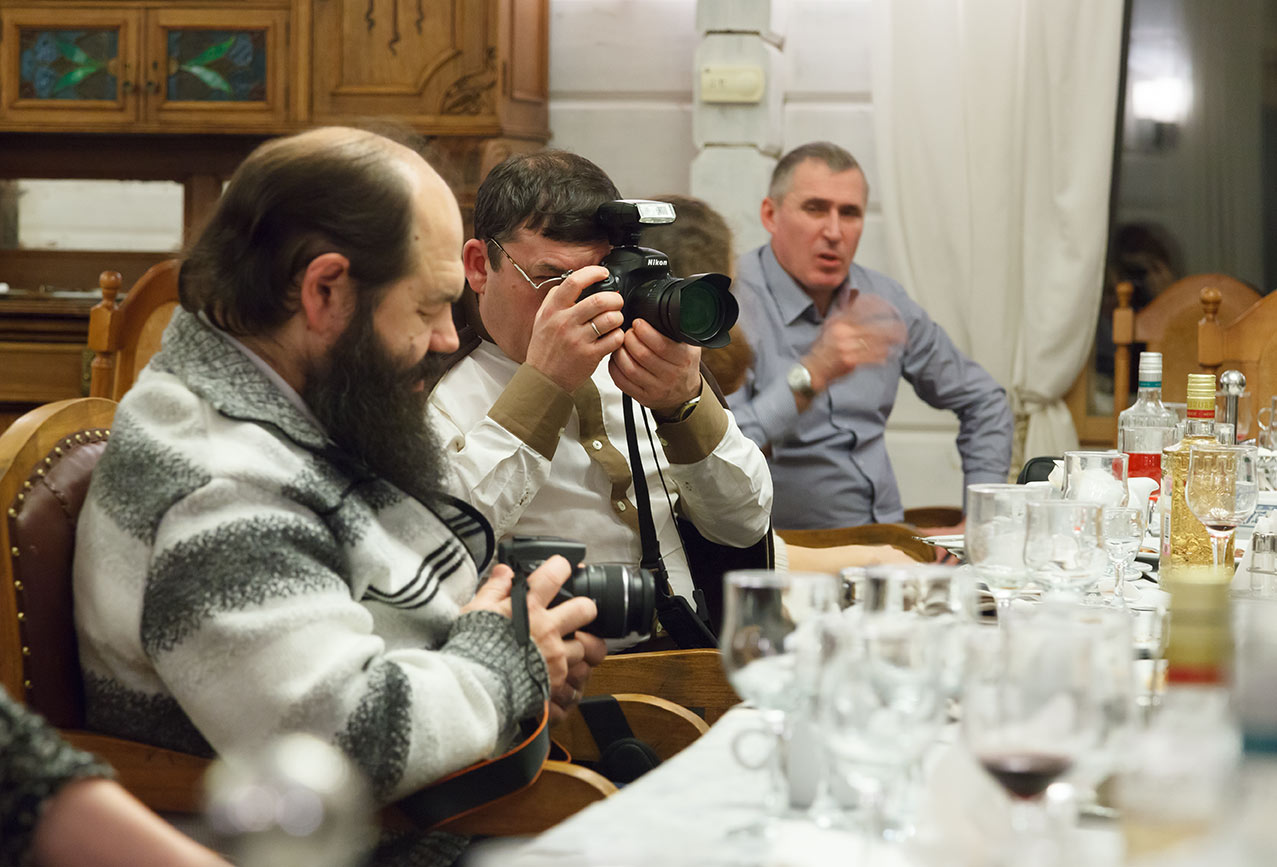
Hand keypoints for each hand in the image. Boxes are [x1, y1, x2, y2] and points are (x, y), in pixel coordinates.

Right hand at [463, 558, 601, 720]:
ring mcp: (554, 657)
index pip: (554, 576)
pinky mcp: (556, 681)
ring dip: (574, 647)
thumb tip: (505, 571)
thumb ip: (495, 589)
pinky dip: (567, 674)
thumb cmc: (471, 649)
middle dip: (583, 608)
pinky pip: (574, 676)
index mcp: (528, 609)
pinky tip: (553, 671)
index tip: (561, 567)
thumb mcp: (477, 611)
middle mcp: (546, 630)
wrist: (472, 688)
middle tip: (574, 612)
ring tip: (560, 649)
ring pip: (584, 646)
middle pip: (585, 609)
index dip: (561, 567)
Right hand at [525, 266, 625, 391]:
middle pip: (600, 300)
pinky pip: (614, 339)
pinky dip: (619, 336)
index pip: (574, 282)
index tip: (603, 273)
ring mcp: (578, 340)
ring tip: (615, 320)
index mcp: (553, 311)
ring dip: (618, 317)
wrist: (543, 380)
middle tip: (616, 301)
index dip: (593, 273)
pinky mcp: (590, 356)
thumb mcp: (541, 320)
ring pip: (610, 319)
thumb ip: (553, 300)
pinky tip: (613, 336)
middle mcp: (565, 323)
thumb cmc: (544, 350)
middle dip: (615, 298)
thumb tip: (570, 283)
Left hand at [608, 318, 701, 413]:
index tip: (637, 323)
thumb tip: (662, 313)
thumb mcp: (689, 346)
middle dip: (629, 339)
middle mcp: (670, 376)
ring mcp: (656, 389)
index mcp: (683, 359)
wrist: (685, 394)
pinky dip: (615, 368)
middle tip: (627, 332)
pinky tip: (617, 359)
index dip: (645, 332)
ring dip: (620, 353)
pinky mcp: (643, 397)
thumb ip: (678, 332)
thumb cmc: (684, 366)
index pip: (661, 344)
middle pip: (642, 355)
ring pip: (629, 369)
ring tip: (620, 344)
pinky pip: (622, 382)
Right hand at [802, 291, 905, 392]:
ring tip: (902, 340)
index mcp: (839, 321)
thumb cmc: (823, 348)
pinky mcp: (851, 361)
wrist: (813, 369)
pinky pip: (872, 357)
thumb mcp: (830, 324)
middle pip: (874, 325)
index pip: (862, 307)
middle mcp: (843, 332)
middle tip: (903, 327)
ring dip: (891, 341)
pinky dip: (883, 355)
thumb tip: (855, 292)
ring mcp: (847, 347)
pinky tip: (890, 354)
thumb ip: (844, 308)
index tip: (890, 307)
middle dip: (891, 326)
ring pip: (876, 341)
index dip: (879, 306)